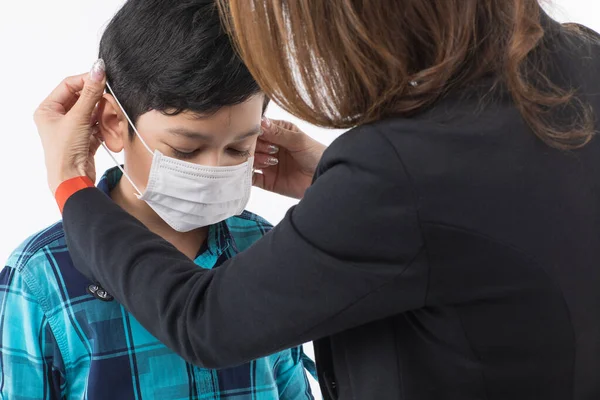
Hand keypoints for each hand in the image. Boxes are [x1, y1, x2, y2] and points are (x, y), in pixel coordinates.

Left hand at [34, 60, 106, 193]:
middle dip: (98, 100)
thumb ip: (91, 92)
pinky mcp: (85, 139)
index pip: (69, 85)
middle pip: (83, 98)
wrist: (72, 179)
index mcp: (48, 109)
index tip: (104, 79)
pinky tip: (110, 129)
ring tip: (111, 117)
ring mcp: (72, 128)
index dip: (87, 81)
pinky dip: (106, 125)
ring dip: (104, 114)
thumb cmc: (65, 152)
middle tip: (110, 101)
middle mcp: (58, 118)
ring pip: (93, 111)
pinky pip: (98, 124)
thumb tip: (99, 68)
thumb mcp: (78, 117)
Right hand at [253, 118, 325, 198]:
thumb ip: (278, 133)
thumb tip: (261, 121)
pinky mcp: (267, 180)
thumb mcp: (298, 140)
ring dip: (255, 160)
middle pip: (251, 145)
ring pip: (249, 160)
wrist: (324, 178)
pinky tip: (250, 173)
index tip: (256, 135)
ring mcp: (267, 164)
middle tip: (269, 151)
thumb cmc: (317, 155)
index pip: (258, 129)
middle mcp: (270, 147)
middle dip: (256, 147)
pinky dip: (246, 176)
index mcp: (278, 132)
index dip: (255, 132)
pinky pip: (251, 178)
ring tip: (271, 161)